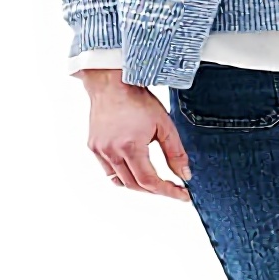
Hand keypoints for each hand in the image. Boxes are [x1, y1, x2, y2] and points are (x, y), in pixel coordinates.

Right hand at [78, 70, 191, 200]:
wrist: (112, 84)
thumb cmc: (137, 100)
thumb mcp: (165, 125)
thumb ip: (176, 153)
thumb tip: (184, 176)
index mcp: (130, 147)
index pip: (150, 182)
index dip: (168, 191)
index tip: (182, 195)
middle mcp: (111, 152)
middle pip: (136, 185)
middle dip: (156, 190)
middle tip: (173, 188)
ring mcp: (100, 151)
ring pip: (121, 181)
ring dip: (139, 185)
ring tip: (155, 180)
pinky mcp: (93, 147)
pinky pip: (109, 171)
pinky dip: (123, 176)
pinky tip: (135, 169)